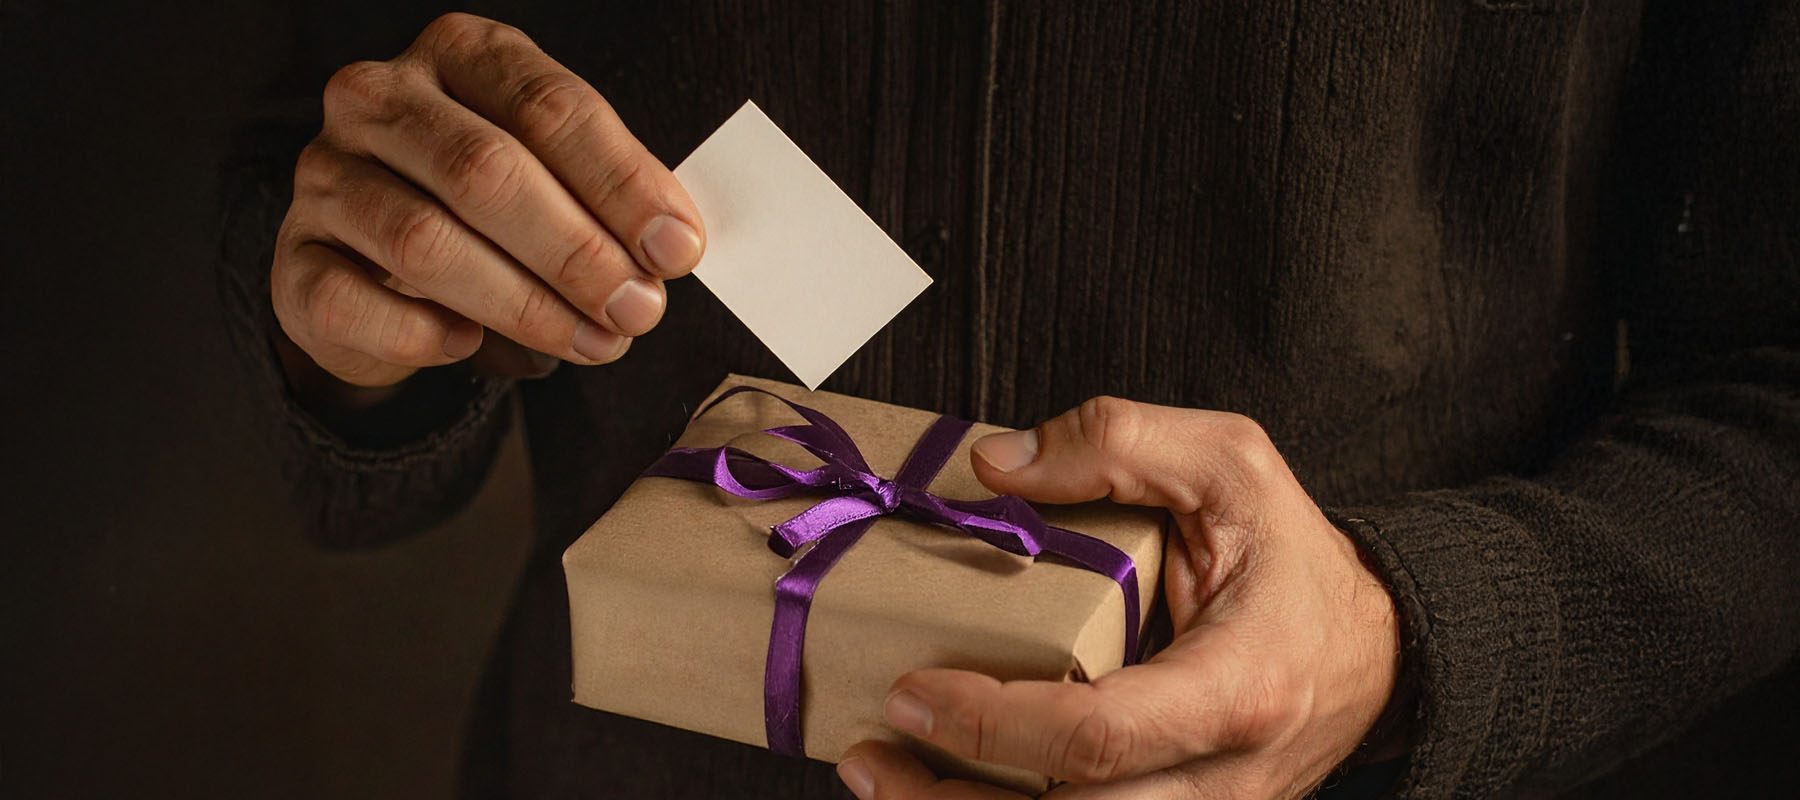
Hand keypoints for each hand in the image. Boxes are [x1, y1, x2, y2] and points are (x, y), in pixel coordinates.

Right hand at [270, 12, 703, 394]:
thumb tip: (671, 249)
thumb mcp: (557, 180)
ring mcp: (326, 175)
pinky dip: (423, 334)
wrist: (380, 269)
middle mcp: (381, 98)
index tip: (676, 250)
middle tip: (637, 310)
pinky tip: (471, 345)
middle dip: (576, 252)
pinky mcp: (294, 259)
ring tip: (592, 342)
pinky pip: (355, 301)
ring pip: (424, 240)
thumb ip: (609, 200)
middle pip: (486, 170)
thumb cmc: (492, 213)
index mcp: (461, 55)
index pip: (549, 107)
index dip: (622, 183)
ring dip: (522, 304)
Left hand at [837, 398, 1403, 798]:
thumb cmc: (1294, 559)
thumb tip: (996, 464)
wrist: (1374, 648)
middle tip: (867, 756)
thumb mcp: (1227, 462)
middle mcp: (1223, 778)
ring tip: (881, 782)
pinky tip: (950, 793)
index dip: (994, 725)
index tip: (912, 692)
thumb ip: (1115, 442)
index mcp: (1235, 687)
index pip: (1099, 739)